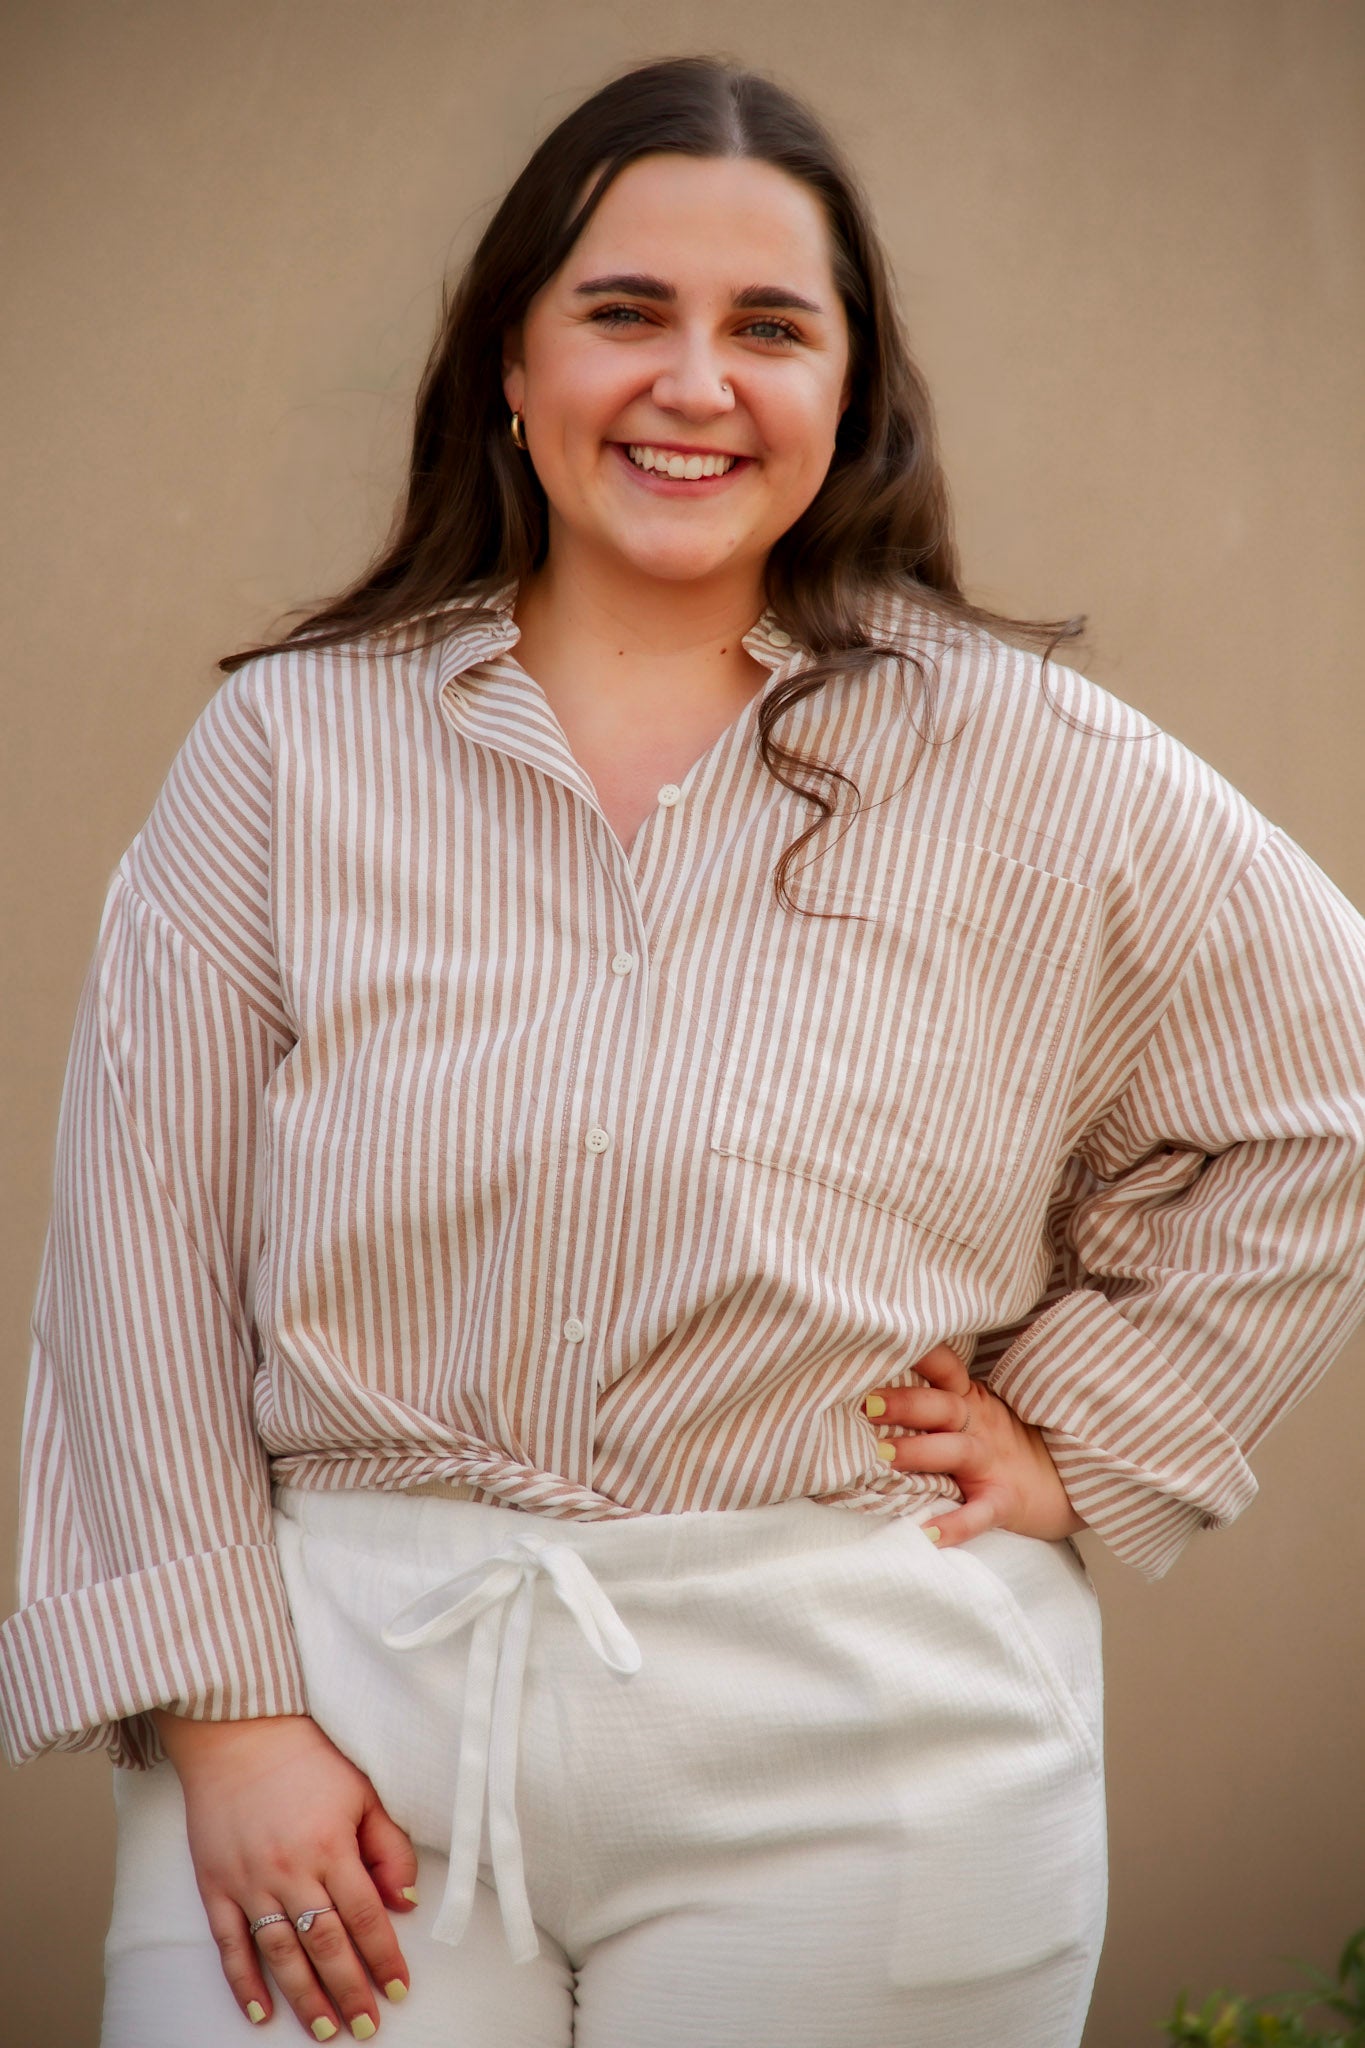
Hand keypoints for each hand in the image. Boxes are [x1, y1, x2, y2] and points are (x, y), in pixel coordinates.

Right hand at [151, 1710, 416, 2037]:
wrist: (237, 1731)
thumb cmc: (307, 1757)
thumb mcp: (363, 1790)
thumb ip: (389, 1846)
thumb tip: (404, 1901)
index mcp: (332, 1845)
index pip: (366, 1917)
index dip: (384, 1958)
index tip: (398, 1990)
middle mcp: (290, 1870)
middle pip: (326, 1945)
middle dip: (350, 1991)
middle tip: (367, 2027)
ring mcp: (249, 1882)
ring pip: (281, 1954)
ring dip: (305, 1997)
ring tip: (326, 2031)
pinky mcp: (214, 1885)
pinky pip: (229, 1945)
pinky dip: (244, 1983)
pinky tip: (261, 2012)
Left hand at [862, 1342, 1085, 1548]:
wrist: (1062, 1484)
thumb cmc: (999, 1443)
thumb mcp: (974, 1411)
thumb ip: (933, 1398)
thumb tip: (868, 1387)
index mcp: (970, 1399)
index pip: (945, 1368)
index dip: (919, 1355)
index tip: (882, 1345)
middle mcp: (980, 1426)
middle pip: (944, 1406)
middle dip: (906, 1403)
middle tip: (867, 1405)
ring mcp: (993, 1464)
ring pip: (957, 1452)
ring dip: (919, 1451)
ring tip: (882, 1456)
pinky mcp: (1004, 1501)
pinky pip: (980, 1514)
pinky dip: (956, 1525)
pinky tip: (928, 1534)